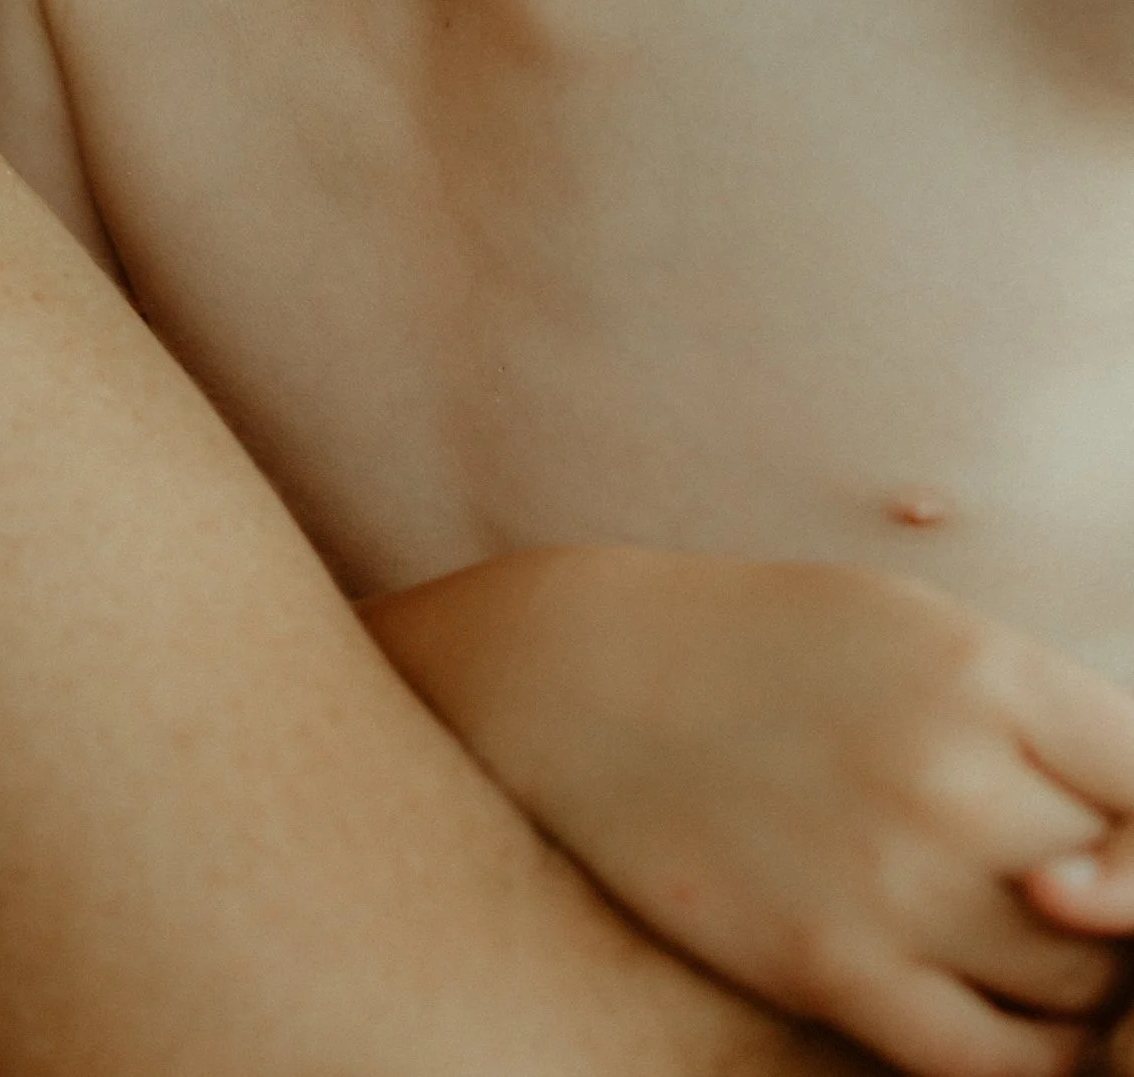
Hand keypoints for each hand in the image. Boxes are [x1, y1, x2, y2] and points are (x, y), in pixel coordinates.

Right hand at [365, 548, 1133, 1076]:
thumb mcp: (915, 630)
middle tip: (1068, 898)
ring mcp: (891, 877)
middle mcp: (950, 774)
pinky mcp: (830, 964)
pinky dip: (1029, 1060)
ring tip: (1022, 939)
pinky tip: (1008, 1022)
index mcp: (982, 670)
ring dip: (1077, 986)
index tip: (1122, 855)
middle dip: (1114, 913)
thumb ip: (1042, 720)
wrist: (583, 679)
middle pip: (1124, 902)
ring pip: (1077, 990)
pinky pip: (992, 1062)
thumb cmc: (771, 651)